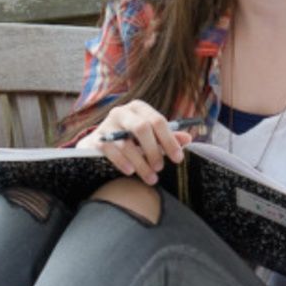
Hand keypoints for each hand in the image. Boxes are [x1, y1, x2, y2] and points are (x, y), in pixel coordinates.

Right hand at [75, 100, 192, 184]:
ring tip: (150, 177)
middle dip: (154, 150)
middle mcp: (122, 112)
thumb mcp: (150, 135)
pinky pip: (111, 151)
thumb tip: (188, 139)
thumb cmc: (130, 137)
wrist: (100, 142)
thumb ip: (167, 136)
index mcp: (139, 108)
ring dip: (141, 163)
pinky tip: (131, 171)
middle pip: (142, 128)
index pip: (158, 120)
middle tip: (160, 167)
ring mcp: (107, 125)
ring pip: (126, 144)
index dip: (169, 140)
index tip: (178, 158)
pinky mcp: (96, 139)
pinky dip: (122, 162)